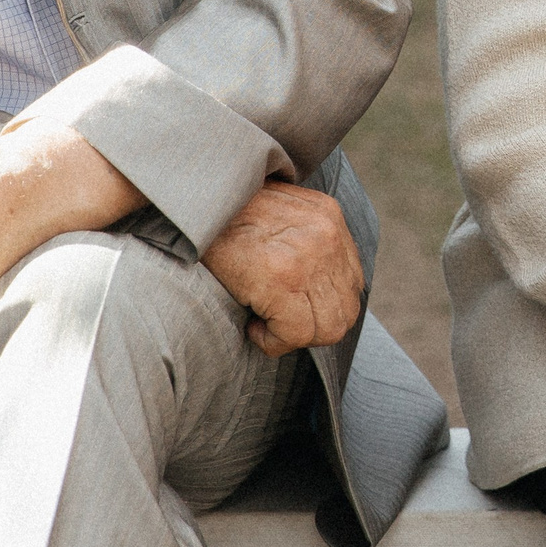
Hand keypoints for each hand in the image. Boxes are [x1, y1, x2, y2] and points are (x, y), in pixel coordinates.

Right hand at [202, 181, 363, 356]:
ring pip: (327, 329)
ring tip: (265, 323)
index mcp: (329, 217)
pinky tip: (252, 327)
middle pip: (346, 311)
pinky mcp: (282, 279)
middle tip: (280, 323)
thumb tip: (314, 287)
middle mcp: (328, 237)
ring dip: (294, 336)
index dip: (324, 306)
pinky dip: (272, 341)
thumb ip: (305, 239)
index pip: (352, 283)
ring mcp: (309, 259)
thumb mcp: (278, 212)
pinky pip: (295, 334)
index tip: (293, 308)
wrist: (193, 205)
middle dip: (313, 328)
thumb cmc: (226, 215)